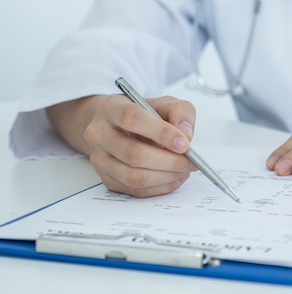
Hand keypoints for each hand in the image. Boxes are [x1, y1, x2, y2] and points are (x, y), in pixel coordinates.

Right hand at [47, 94, 198, 196]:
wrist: (120, 126)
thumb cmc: (145, 114)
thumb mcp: (165, 103)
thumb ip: (180, 112)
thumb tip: (185, 134)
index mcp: (111, 108)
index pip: (132, 118)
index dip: (161, 132)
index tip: (184, 143)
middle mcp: (99, 134)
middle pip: (133, 153)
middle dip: (169, 161)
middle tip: (190, 161)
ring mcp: (99, 159)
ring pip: (133, 176)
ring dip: (166, 177)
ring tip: (184, 170)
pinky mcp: (107, 179)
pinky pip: (135, 190)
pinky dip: (160, 187)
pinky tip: (174, 177)